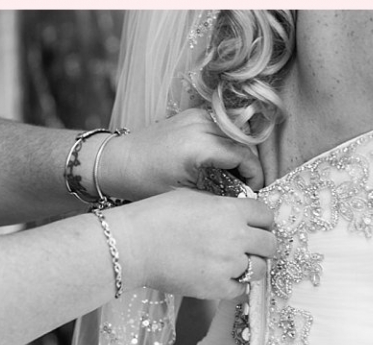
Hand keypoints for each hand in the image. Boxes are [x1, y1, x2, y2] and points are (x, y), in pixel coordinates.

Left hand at [100, 109, 264, 198]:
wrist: (117, 161)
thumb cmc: (145, 182)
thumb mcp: (183, 195)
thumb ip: (216, 195)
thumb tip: (240, 201)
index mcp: (200, 145)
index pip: (244, 156)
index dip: (255, 176)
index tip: (254, 193)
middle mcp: (201, 124)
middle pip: (243, 143)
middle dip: (250, 166)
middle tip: (247, 189)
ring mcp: (196, 115)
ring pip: (234, 133)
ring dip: (240, 154)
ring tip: (235, 178)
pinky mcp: (191, 114)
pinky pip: (221, 127)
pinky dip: (227, 144)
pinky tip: (220, 164)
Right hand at [113, 189, 276, 300]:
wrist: (135, 244)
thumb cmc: (157, 217)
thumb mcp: (195, 198)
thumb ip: (222, 207)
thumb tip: (237, 216)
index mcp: (231, 210)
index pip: (266, 215)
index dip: (262, 222)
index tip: (256, 227)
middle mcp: (235, 237)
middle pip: (270, 244)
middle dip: (262, 246)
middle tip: (251, 249)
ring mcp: (228, 264)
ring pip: (259, 269)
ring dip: (251, 267)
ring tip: (235, 265)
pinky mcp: (216, 287)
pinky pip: (240, 291)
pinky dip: (235, 286)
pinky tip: (222, 279)